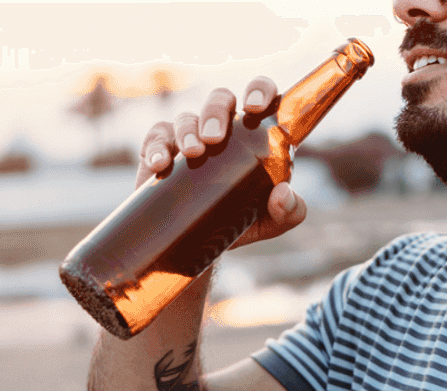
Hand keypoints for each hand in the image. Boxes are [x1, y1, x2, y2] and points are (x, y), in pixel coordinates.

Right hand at [134, 76, 307, 249]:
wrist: (200, 244)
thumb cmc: (242, 222)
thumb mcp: (273, 222)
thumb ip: (290, 210)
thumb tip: (282, 193)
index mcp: (254, 135)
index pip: (260, 96)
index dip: (259, 90)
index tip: (255, 106)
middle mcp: (223, 129)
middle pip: (220, 99)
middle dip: (216, 112)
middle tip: (215, 138)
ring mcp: (191, 137)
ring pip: (187, 117)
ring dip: (188, 130)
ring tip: (193, 153)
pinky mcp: (162, 150)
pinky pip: (156, 137)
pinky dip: (156, 147)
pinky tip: (160, 164)